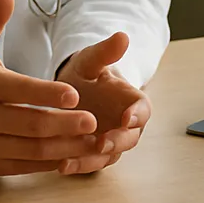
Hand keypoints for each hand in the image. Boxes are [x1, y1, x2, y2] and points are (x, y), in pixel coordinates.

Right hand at [0, 0, 109, 175]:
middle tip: (93, 121)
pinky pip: (26, 166)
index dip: (46, 93)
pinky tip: (75, 155)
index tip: (75, 93)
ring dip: (64, 147)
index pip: (17, 90)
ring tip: (93, 140)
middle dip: (63, 124)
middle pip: (28, 124)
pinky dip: (51, 163)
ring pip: (31, 150)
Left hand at [55, 32, 151, 174]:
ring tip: (73, 160)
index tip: (127, 118)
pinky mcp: (92, 155)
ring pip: (107, 156)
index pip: (143, 111)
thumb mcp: (91, 61)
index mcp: (133, 103)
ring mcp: (110, 142)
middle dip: (116, 142)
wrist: (71, 91)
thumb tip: (122, 36)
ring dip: (92, 160)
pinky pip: (88, 163)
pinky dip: (78, 166)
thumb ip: (106, 52)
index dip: (137, 115)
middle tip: (101, 143)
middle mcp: (126, 127)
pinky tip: (61, 166)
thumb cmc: (86, 74)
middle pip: (128, 139)